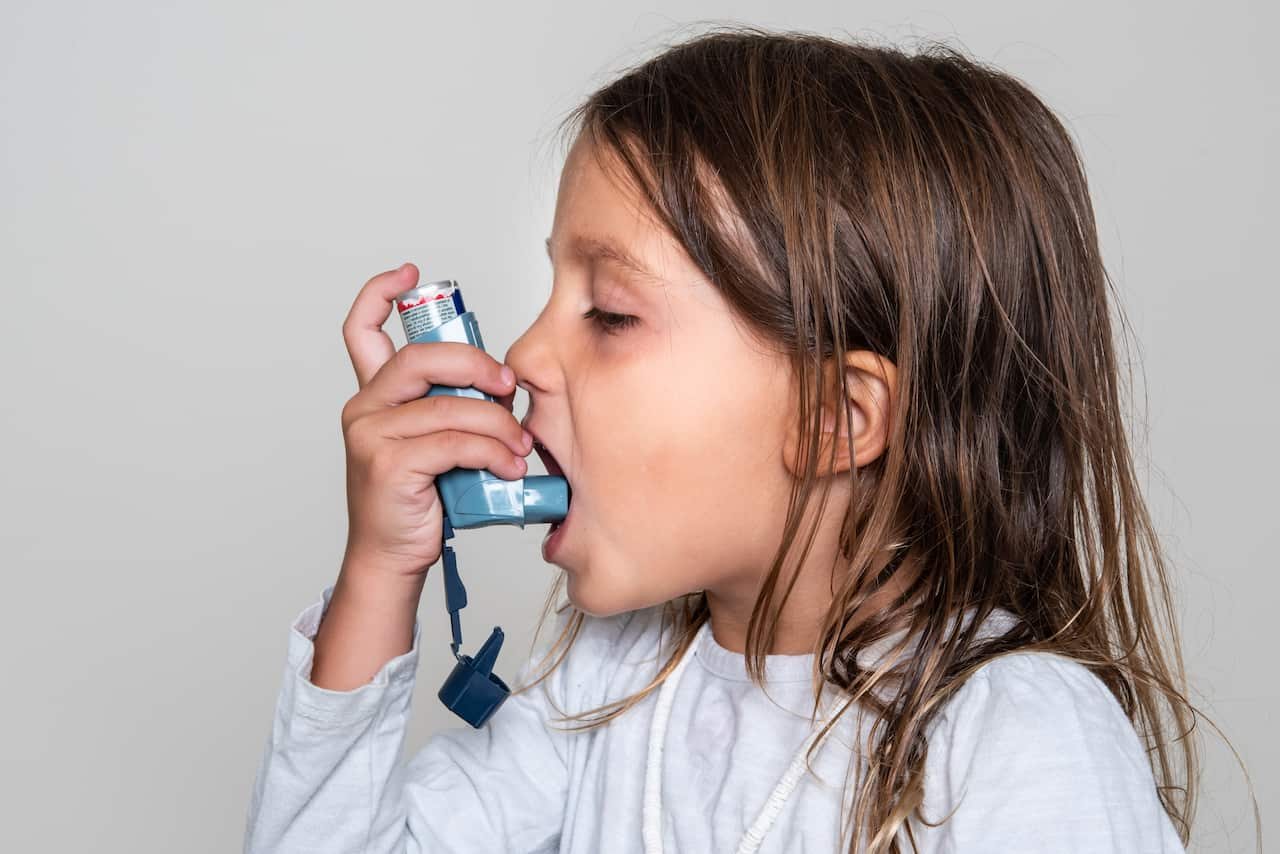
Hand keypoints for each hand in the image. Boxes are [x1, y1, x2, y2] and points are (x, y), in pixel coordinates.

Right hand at [337, 262, 530, 583]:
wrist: (392, 557)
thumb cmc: (420, 500)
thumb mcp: (435, 443)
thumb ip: (452, 407)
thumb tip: (503, 386)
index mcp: (374, 396)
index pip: (362, 330)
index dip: (381, 293)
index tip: (411, 274)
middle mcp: (365, 408)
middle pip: (423, 357)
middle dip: (477, 364)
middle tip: (509, 386)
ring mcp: (371, 435)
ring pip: (449, 406)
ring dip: (498, 424)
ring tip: (520, 446)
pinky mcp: (388, 464)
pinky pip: (454, 442)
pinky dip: (492, 451)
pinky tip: (508, 465)